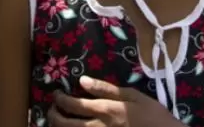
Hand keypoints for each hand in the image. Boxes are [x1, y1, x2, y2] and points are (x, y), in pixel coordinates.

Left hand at [47, 76, 181, 126]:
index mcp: (105, 111)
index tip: (56, 93)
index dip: (59, 99)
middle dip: (52, 115)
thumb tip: (82, 81)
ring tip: (59, 119)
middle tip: (52, 108)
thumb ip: (106, 89)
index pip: (73, 105)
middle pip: (65, 124)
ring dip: (59, 126)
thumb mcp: (132, 95)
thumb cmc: (151, 114)